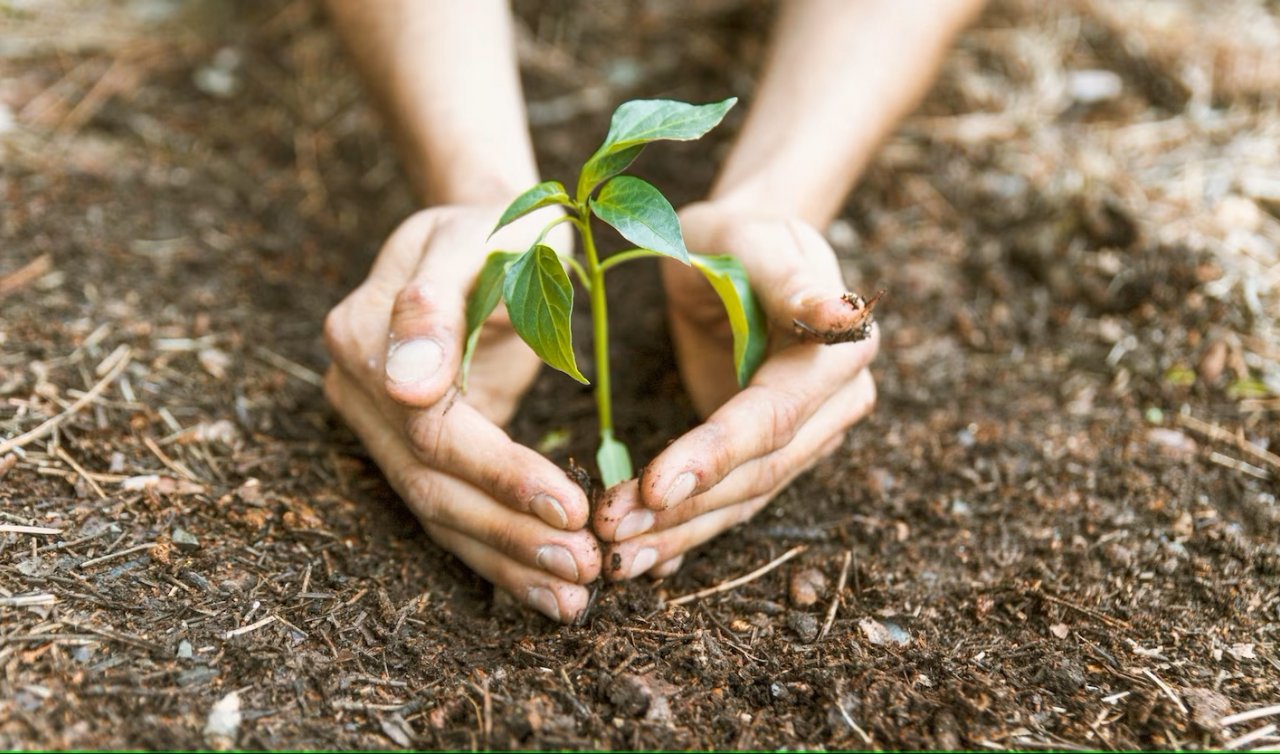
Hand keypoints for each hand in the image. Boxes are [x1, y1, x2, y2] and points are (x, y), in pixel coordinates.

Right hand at [324, 205, 600, 621]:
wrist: (489, 231)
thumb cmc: (500, 226)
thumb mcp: (480, 238)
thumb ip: (436, 303)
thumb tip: (406, 386)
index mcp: (364, 332)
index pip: (431, 428)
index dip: (500, 473)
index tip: (572, 506)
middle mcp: (357, 387)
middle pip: (430, 483)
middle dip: (510, 533)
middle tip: (585, 569)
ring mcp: (377, 424)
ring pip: (438, 512)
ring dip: (507, 561)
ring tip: (574, 597)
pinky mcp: (411, 448)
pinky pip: (451, 511)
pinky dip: (500, 553)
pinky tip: (548, 590)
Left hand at [593, 202, 879, 579]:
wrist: (737, 253)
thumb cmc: (737, 237)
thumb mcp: (753, 240)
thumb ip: (791, 278)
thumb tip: (847, 315)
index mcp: (838, 355)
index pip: (771, 417)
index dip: (714, 455)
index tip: (653, 486)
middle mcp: (835, 406)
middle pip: (758, 473)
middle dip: (684, 508)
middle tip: (610, 530)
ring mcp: (807, 437)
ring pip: (744, 500)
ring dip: (679, 534)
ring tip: (616, 558)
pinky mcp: (771, 455)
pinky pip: (731, 502)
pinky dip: (687, 533)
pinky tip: (645, 560)